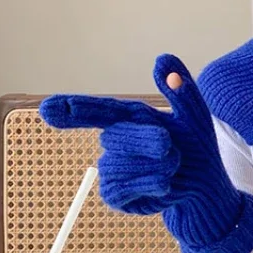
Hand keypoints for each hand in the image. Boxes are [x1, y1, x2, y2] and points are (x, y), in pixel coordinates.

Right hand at [40, 55, 221, 213]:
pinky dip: (148, 183)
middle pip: (115, 136)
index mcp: (131, 118)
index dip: (74, 108)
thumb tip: (162, 58)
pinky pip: (120, 187)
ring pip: (119, 164)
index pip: (99, 110)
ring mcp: (112, 168)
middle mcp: (116, 141)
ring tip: (174, 166)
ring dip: (155, 165)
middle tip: (172, 147)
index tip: (48, 108)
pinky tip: (165, 185)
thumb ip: (180, 89)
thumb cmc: (197, 147)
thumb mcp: (195, 116)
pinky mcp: (116, 195)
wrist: (205, 185)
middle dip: (148, 141)